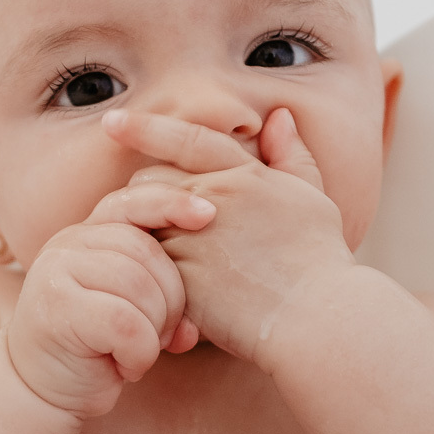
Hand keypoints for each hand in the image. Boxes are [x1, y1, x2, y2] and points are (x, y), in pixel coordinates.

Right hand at [5, 185, 215, 417]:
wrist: (43, 392)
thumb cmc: (96, 349)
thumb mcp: (134, 310)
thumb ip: (162, 293)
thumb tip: (201, 316)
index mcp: (87, 234)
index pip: (133, 202)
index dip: (172, 203)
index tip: (209, 215)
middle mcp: (67, 243)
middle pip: (148, 252)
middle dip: (173, 300)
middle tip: (164, 336)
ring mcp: (56, 272)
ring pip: (139, 288)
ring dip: (155, 331)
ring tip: (141, 352)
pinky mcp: (57, 309)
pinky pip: (126, 323)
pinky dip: (139, 353)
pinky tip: (127, 368)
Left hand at [102, 107, 354, 366]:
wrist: (316, 316)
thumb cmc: (320, 261)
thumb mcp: (314, 197)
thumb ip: (293, 156)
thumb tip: (280, 117)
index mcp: (244, 175)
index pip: (186, 139)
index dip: (147, 127)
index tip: (112, 120)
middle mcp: (213, 200)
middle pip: (151, 180)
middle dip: (143, 193)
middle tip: (147, 217)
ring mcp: (193, 240)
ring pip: (142, 223)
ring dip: (139, 233)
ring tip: (141, 252)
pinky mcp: (181, 280)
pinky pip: (145, 266)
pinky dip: (143, 271)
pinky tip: (147, 285)